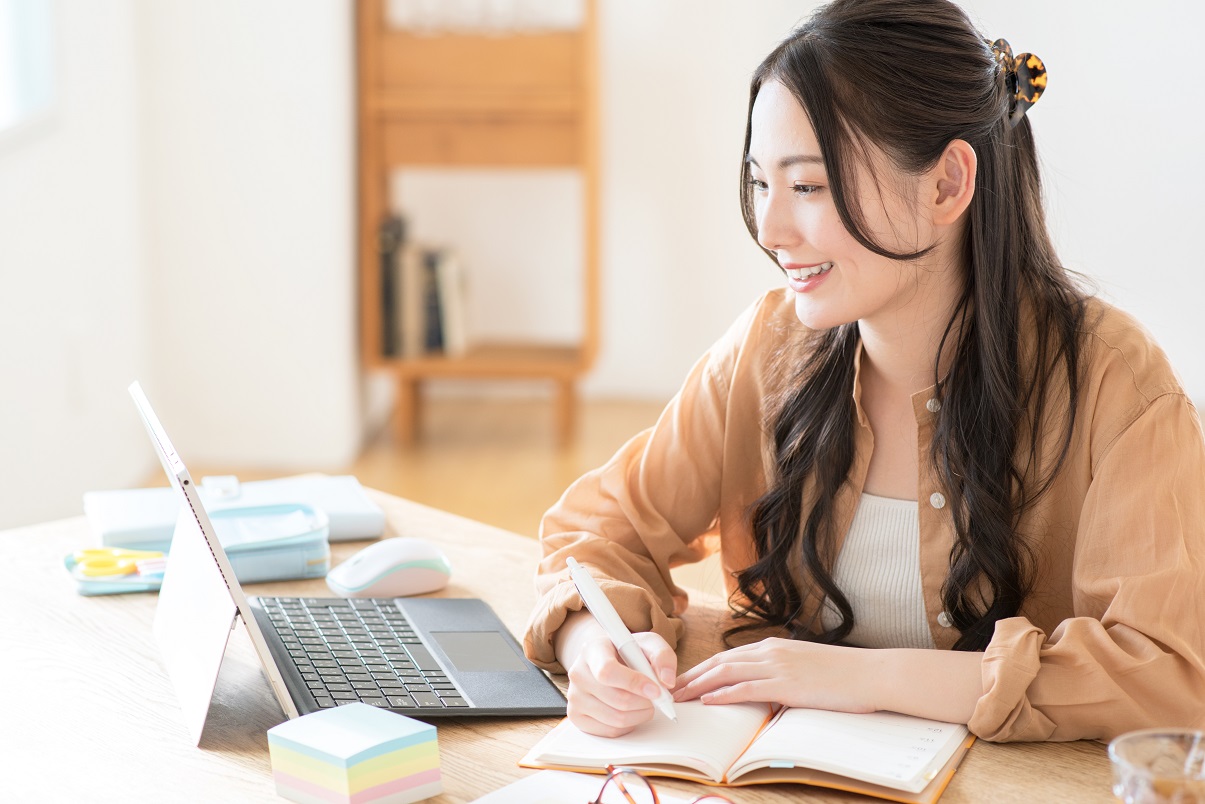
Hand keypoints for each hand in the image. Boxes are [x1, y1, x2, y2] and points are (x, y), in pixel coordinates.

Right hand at [562, 626, 677, 737]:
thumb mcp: (647, 643)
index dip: (634, 683)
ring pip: (616, 718)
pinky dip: (629, 724)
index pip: (608, 671)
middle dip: (645, 702)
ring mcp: (574, 697)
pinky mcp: (576, 717)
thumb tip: (666, 681)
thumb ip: (662, 656)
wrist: (604, 660)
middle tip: (656, 697)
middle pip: (617, 699)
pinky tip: (631, 711)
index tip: (656, 690)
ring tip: (646, 702)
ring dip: (640, 714)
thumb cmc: (626, 652)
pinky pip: (610, 731)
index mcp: (592, 650)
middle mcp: (578, 673)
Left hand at [672, 637, 876, 713]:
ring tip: (679, 696)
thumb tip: (766, 688)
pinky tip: (708, 701)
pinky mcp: (787, 684)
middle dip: (692, 676)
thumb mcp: (805, 667)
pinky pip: (747, 688)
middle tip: (670, 689)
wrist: (870, 674)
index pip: (728, 656)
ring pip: (727, 673)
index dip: (703, 668)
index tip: (685, 680)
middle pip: (720, 662)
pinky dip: (723, 694)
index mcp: (774, 647)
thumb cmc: (842, 675)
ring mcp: (778, 666)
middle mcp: (771, 652)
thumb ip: (781, 672)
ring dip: (699, 685)